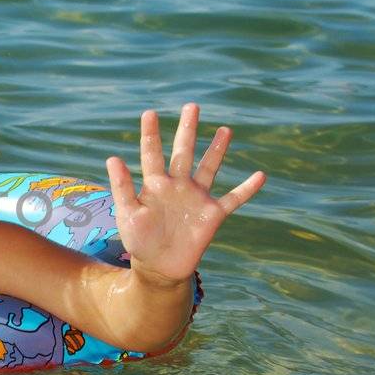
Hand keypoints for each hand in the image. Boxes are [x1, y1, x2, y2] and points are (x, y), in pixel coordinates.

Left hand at [106, 104, 264, 286]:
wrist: (159, 268)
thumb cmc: (139, 242)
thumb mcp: (127, 215)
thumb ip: (122, 187)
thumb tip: (113, 158)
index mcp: (155, 185)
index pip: (152, 154)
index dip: (150, 134)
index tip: (149, 113)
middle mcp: (177, 186)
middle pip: (184, 152)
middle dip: (187, 130)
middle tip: (192, 106)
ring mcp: (196, 198)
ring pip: (209, 168)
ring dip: (217, 150)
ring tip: (225, 130)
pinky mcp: (212, 215)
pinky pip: (233, 199)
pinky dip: (247, 188)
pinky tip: (261, 175)